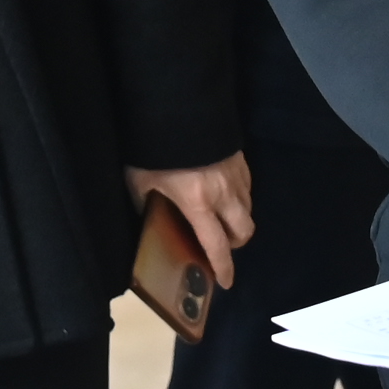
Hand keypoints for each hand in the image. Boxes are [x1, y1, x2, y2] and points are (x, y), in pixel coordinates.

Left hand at [126, 154, 254, 290]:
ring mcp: (236, 176)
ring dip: (238, 221)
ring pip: (248, 210)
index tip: (226, 282)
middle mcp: (223, 194)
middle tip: (220, 245)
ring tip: (220, 219)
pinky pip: (247, 189)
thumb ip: (148, 204)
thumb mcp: (140, 181)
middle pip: (244, 232)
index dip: (223, 267)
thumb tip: (151, 220)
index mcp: (198, 204)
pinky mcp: (241, 159)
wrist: (178, 106)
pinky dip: (239, 199)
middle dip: (234, 244)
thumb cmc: (153, 148)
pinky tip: (223, 193)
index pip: (217, 245)